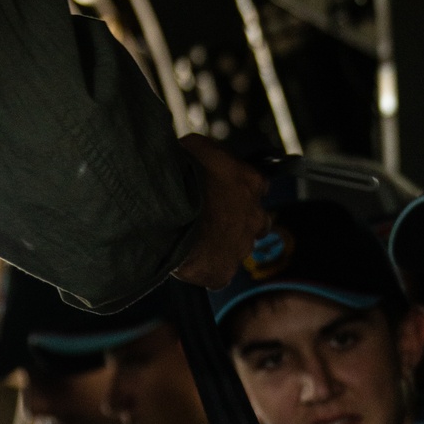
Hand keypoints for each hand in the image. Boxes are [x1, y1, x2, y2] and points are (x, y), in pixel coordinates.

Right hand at [172, 136, 267, 289]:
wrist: (166, 209)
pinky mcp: (223, 273)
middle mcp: (254, 217)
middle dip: (240, 222)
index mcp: (250, 183)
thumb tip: (208, 155)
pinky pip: (216, 274)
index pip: (257, 187)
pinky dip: (203, 269)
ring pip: (237, 250)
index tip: (225, 191)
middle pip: (257, 223)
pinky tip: (185, 259)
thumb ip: (212, 156)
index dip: (240, 190)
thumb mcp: (198, 148)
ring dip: (220, 245)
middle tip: (213, 219)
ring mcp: (240, 248)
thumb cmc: (181, 174)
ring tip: (193, 239)